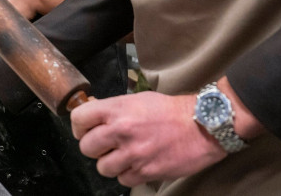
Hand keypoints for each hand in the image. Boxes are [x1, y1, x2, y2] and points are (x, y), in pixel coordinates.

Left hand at [71, 92, 225, 185]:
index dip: (79, 125)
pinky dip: (127, 174)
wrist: (201, 126)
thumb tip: (93, 115)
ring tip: (122, 155)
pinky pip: (123, 180)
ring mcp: (133, 154)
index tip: (85, 129)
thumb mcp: (137, 99)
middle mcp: (121, 131)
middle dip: (93, 147)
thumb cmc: (169, 110)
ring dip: (109, 163)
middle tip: (105, 144)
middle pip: (86, 147)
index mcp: (117, 109)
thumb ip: (113, 109)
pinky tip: (136, 164)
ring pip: (102, 167)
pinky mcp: (146, 172)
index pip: (79, 118)